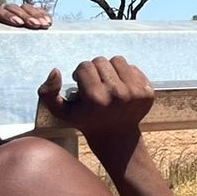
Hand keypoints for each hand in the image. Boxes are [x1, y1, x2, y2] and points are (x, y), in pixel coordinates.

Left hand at [0, 3, 52, 29]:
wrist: (15, 74)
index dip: (6, 15)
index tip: (17, 23)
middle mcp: (3, 17)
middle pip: (13, 8)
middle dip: (24, 15)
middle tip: (34, 25)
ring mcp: (19, 17)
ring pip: (26, 8)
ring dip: (35, 15)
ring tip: (44, 26)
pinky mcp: (32, 19)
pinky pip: (38, 12)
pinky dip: (44, 15)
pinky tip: (49, 23)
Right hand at [37, 56, 154, 155]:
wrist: (116, 135)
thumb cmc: (86, 120)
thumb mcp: (61, 112)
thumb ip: (48, 93)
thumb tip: (55, 70)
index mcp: (96, 98)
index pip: (84, 66)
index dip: (80, 74)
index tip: (83, 86)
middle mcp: (118, 94)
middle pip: (100, 61)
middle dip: (95, 70)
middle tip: (95, 85)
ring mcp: (135, 92)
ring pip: (117, 60)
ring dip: (110, 69)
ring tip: (107, 83)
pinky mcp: (148, 91)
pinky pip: (133, 67)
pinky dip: (125, 74)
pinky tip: (120, 87)